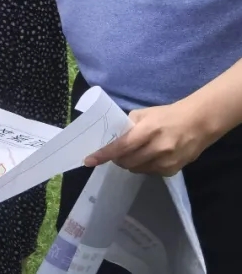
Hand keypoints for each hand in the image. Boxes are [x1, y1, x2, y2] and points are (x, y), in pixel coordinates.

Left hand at [85, 100, 219, 176]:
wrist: (198, 123)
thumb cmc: (167, 115)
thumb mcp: (144, 113)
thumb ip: (128, 125)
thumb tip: (112, 137)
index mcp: (148, 130)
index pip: (121, 146)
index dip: (103, 155)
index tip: (88, 161)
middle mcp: (158, 148)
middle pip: (127, 162)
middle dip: (116, 159)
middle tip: (115, 153)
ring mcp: (167, 161)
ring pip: (137, 169)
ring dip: (129, 163)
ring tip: (133, 153)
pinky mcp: (173, 170)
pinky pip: (150, 172)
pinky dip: (143, 166)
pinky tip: (148, 157)